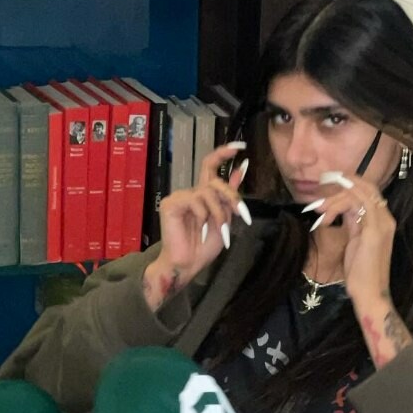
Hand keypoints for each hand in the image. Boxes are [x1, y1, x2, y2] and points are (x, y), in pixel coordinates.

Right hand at [150, 142, 250, 289]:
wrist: (188, 265)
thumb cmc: (204, 247)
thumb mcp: (225, 219)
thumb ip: (230, 195)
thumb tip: (242, 168)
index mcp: (203, 195)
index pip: (210, 166)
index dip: (223, 154)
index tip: (239, 146)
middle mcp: (191, 193)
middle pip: (215, 181)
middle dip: (231, 197)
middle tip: (241, 213)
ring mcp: (180, 197)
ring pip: (208, 192)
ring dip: (219, 213)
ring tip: (220, 231)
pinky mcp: (171, 204)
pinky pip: (195, 201)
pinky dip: (203, 217)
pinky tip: (200, 231)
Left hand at [305, 171, 395, 309]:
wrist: (370, 293)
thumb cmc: (361, 273)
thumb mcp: (355, 242)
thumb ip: (352, 224)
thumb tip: (342, 210)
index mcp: (383, 221)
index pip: (368, 192)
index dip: (349, 185)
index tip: (328, 186)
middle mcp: (386, 218)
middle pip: (365, 188)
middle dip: (341, 186)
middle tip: (320, 196)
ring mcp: (382, 223)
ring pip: (360, 193)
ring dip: (336, 198)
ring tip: (320, 211)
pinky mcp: (373, 230)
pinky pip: (359, 203)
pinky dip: (341, 202)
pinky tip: (328, 212)